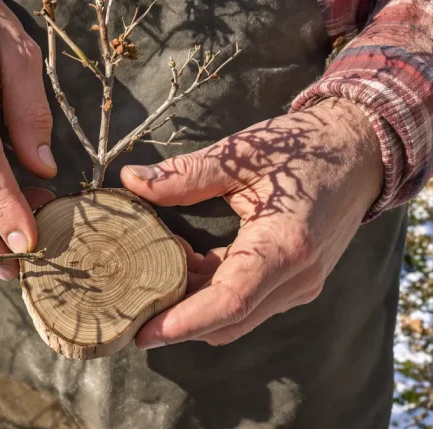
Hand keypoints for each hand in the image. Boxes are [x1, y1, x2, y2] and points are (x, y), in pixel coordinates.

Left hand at [121, 98, 383, 348]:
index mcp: (285, 244)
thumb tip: (132, 181)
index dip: (184, 321)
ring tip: (151, 277)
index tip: (144, 331)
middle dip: (178, 324)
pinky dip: (212, 293)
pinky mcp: (296, 282)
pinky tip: (184, 263)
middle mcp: (297, 276)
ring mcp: (300, 283)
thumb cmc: (305, 147)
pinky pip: (248, 302)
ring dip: (193, 306)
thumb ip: (186, 174)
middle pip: (229, 321)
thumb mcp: (242, 154)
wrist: (360, 150)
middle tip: (130, 312)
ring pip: (237, 317)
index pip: (230, 300)